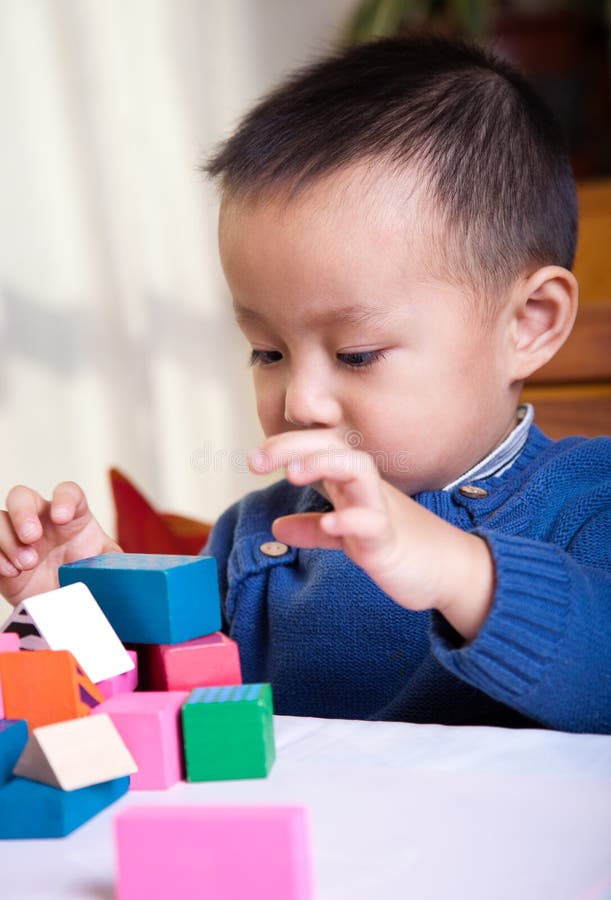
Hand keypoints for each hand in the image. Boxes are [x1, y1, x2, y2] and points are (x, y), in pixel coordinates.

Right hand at [0, 482, 120, 606]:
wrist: (67, 612)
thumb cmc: (88, 582)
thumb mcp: (106, 570)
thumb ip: (114, 562)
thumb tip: (127, 567)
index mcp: (73, 518)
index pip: (67, 492)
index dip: (63, 498)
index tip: (62, 517)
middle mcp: (42, 522)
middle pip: (21, 496)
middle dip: (23, 513)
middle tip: (33, 537)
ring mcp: (17, 538)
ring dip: (8, 540)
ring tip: (27, 565)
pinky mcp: (1, 557)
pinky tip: (11, 573)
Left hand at [249, 429, 494, 640]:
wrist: (446, 569)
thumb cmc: (398, 543)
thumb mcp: (347, 534)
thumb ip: (313, 529)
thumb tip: (277, 528)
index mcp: (351, 483)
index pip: (318, 447)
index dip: (285, 447)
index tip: (252, 460)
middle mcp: (364, 488)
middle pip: (333, 447)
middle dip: (294, 446)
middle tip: (256, 460)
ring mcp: (380, 510)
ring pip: (357, 470)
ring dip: (324, 465)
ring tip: (291, 475)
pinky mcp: (391, 540)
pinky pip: (372, 523)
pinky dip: (349, 520)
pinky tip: (328, 524)